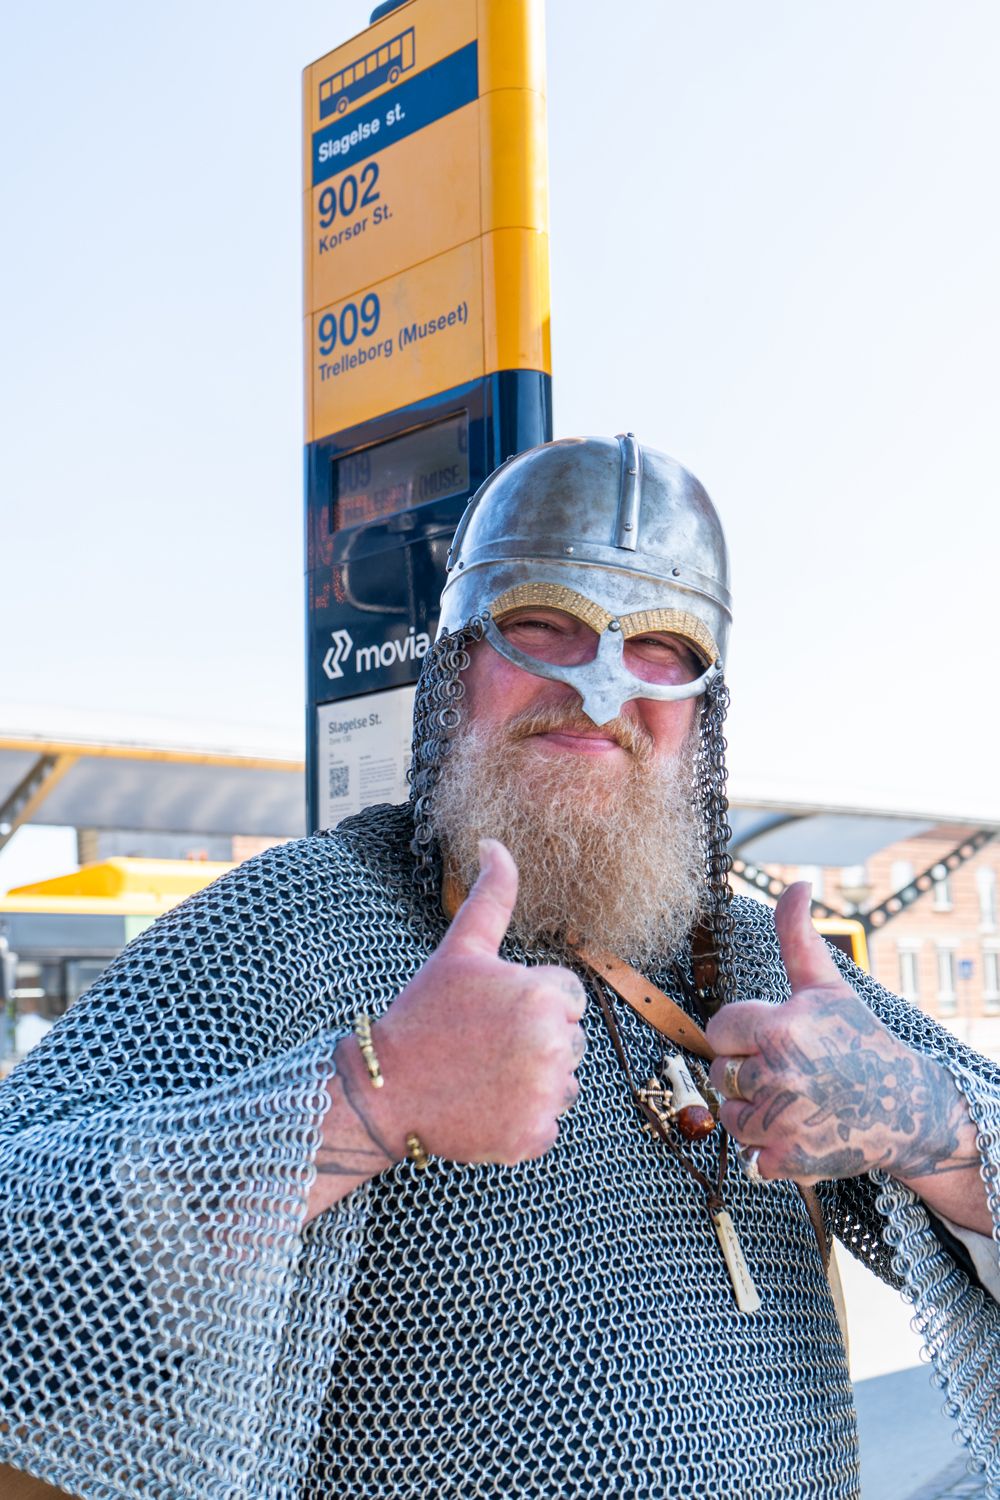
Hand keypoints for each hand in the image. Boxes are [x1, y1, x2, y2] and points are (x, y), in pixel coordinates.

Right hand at [371, 840, 586, 1164]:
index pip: (567, 996)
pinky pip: (550, 1121)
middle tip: (482, 1044)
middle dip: (534, 1039)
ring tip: (484, 1073)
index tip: (490, 1012)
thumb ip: (490, 896)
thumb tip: (495, 843)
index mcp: (543, 994)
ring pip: (564, 1080)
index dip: (529, 1001)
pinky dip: (524, 1119)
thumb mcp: (459, 950)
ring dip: (534, 1079)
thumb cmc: (422, 1013)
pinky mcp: (536, 1136)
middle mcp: (553, 1044)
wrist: (386, 1090)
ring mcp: (546, 1094)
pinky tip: (486, 1105)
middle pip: (569, 1038)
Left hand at [706, 883, 970, 1185]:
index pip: (718, 1029)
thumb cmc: (860, 1040)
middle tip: (787, 1070)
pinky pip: (747, 1155)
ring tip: (791, 1099)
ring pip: (729, 1114)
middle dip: (746, 1071)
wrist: (905, 1107)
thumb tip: (798, 885)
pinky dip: (765, 1150)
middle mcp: (777, 1074)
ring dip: (752, 1111)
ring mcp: (782, 1121)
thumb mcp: (826, 986)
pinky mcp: (788, 1160)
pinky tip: (795, 1130)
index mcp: (780, 1027)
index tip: (770, 1038)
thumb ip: (797, 936)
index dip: (740, 1033)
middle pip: (720, 1072)